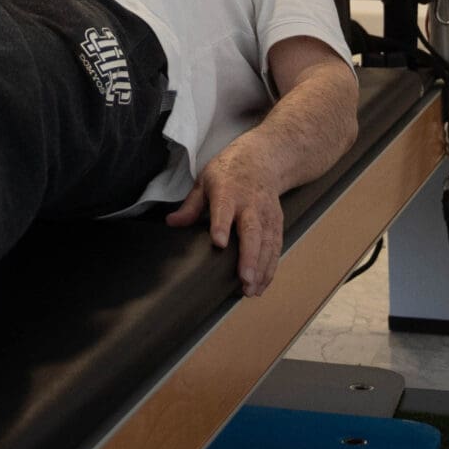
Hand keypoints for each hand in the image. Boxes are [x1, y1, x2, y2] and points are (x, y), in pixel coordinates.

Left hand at [165, 140, 286, 296]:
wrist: (263, 158)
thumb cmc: (229, 171)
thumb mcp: (205, 181)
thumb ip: (190, 205)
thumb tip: (172, 222)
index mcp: (228, 191)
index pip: (224, 209)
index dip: (222, 226)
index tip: (219, 243)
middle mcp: (250, 204)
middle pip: (252, 232)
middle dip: (249, 257)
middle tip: (245, 279)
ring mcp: (266, 214)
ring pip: (267, 243)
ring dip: (261, 268)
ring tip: (251, 290)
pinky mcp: (276, 223)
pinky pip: (275, 247)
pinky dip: (270, 267)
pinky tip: (262, 285)